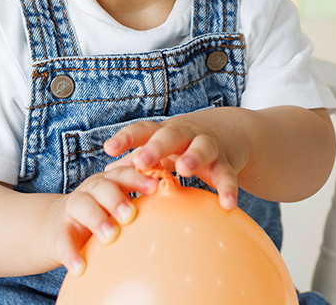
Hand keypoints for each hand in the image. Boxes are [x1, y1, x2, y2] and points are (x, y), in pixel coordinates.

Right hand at [44, 166, 155, 274]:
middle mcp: (90, 191)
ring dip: (97, 220)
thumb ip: (143, 208)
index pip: (124, 175)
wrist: (54, 226)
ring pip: (82, 206)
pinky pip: (63, 241)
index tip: (155, 186)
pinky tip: (80, 268)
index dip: (138, 178)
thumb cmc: (100, 216)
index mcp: (109, 183)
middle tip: (131, 214)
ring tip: (110, 236)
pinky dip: (71, 254)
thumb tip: (186, 217)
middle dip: (117, 198)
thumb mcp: (117, 207)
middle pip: (103, 187)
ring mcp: (72, 209)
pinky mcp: (57, 231)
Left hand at [103, 117, 244, 209]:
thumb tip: (107, 175)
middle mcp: (185, 136)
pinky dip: (228, 189)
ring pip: (201, 147)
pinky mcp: (227, 163)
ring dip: (192, 157)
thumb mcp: (159, 148)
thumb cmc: (182, 145)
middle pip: (170, 136)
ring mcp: (207, 147)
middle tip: (142, 160)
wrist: (228, 131)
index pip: (142, 130)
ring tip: (184, 169)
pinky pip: (227, 175)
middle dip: (155, 147)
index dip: (126, 138)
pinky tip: (226, 204)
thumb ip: (136, 161)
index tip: (109, 148)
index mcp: (163, 133)